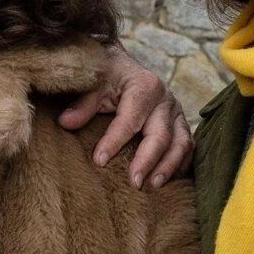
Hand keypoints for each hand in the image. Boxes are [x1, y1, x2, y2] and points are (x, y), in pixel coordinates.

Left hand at [61, 46, 191, 187]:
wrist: (124, 66)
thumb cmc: (107, 76)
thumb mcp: (94, 85)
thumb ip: (82, 104)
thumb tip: (65, 123)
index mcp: (145, 86)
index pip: (130, 119)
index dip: (114, 141)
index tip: (99, 161)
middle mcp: (166, 100)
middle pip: (161, 135)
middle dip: (148, 161)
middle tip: (135, 183)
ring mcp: (177, 113)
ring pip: (181, 143)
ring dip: (169, 167)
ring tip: (153, 187)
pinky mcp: (180, 124)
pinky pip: (187, 147)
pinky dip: (180, 165)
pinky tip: (168, 182)